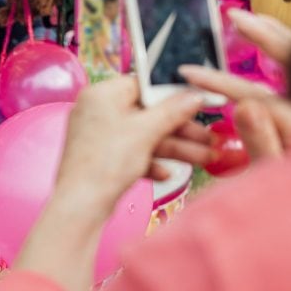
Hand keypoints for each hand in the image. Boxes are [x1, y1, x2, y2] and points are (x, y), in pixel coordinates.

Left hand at [54, 77, 210, 217]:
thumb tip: (195, 95)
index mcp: (101, 95)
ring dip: (175, 148)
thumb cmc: (106, 162)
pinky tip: (167, 174)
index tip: (199, 101)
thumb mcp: (145, 132)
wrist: (81, 205)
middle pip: (147, 113)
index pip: (143, 85)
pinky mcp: (102, 158)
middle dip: (181, 129)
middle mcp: (98, 111)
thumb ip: (173, 111)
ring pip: (144, 136)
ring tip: (204, 158)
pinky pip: (132, 154)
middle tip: (209, 137)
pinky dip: (151, 162)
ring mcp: (99, 136)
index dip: (173, 93)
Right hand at [178, 9, 290, 161]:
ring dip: (279, 44)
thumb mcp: (274, 179)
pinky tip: (274, 56)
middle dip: (265, 37)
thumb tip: (242, 105)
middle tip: (239, 17)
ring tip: (257, 25)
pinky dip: (287, 63)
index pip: (253, 97)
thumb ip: (262, 143)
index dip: (217, 83)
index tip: (188, 74)